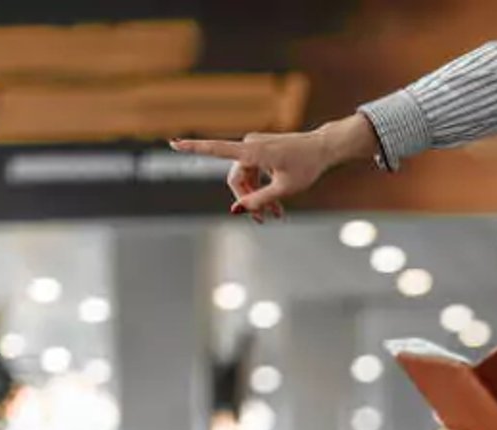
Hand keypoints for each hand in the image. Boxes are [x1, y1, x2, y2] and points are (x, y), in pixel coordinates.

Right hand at [168, 115, 379, 220]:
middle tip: (265, 220)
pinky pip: (255, 172)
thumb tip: (236, 210)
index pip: (217, 149)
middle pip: (236, 178)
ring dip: (257, 198)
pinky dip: (262, 188)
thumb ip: (259, 200)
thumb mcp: (284, 189)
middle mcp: (250, 145)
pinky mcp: (261, 150)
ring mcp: (255, 146)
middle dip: (247, 200)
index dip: (194, 148)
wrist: (323, 148)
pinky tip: (276, 205)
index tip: (173, 142)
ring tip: (276, 215)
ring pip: (246, 178)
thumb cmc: (306, 166)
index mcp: (253, 151)